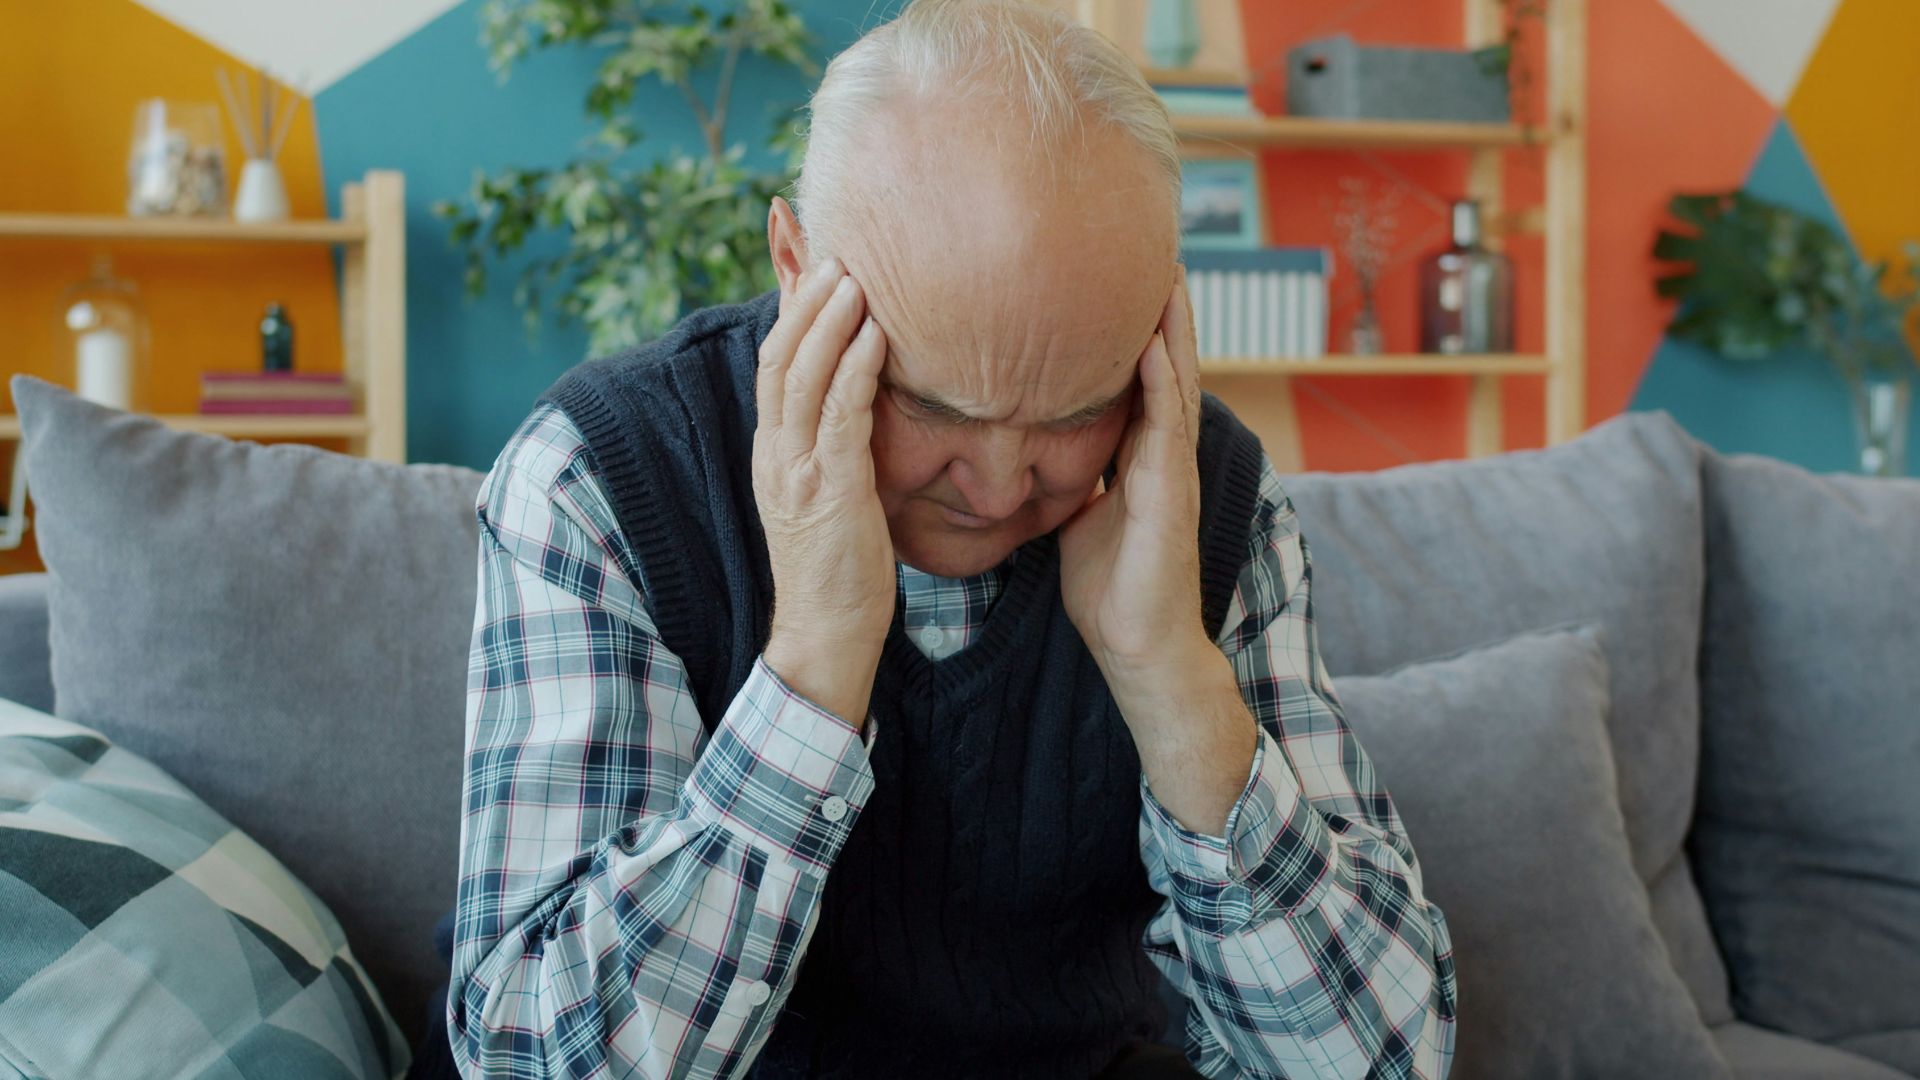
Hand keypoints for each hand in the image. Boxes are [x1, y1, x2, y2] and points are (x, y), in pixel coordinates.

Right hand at [753, 257, 895, 723]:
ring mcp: (797, 470)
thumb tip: (865, 404)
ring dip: (829, 321)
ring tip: (856, 276)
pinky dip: (853, 369)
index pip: (775, 362)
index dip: (789, 310)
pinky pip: (839, 417)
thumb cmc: (841, 567)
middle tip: (840, 253)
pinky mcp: (829, 491)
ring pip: (801, 376)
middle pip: (780, 355)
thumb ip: (839, 445)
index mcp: (773, 450)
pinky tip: (876, 336)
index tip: (811, 262)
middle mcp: (775, 452)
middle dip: (805, 299)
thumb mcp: (833, 493)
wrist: (825, 634)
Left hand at [1059, 264, 1212, 697]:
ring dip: (1173, 329)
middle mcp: (1161, 453)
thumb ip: (1065, 474)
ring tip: (1167, 274)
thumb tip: (1025, 448)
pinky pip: (1167, 428)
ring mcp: (1172, 471)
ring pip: (1177, 384)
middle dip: (1162, 310)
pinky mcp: (1170, 495)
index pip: (1138, 376)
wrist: (1136, 646)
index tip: (1114, 275)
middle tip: (1153, 248)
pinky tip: (1154, 344)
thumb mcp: (1076, 513)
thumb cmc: (1108, 586)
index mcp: (1139, 454)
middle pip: (1166, 365)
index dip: (1132, 327)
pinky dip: (1163, 384)